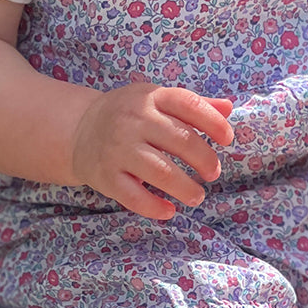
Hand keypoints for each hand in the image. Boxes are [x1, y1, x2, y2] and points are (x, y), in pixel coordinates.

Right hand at [70, 83, 233, 218]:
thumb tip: (228, 108)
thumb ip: (193, 105)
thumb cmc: (130, 115)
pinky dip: (155, 207)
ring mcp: (118, 149)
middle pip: (180, 140)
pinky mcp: (106, 176)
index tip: (228, 139)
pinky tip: (169, 210)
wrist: (79, 130)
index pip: (188, 103)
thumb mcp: (157, 100)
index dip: (213, 122)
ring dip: (185, 188)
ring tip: (197, 196)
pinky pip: (134, 197)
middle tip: (213, 173)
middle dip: (205, 160)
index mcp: (151, 97)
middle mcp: (134, 121)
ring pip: (160, 172)